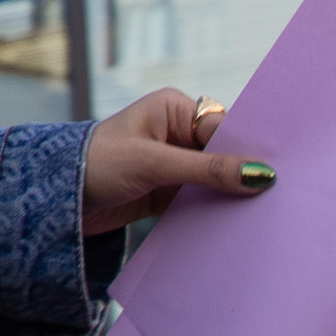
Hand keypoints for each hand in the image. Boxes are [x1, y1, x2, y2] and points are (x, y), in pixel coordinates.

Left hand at [82, 88, 274, 231]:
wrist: (57, 200)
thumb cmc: (98, 164)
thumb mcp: (154, 164)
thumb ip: (207, 170)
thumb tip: (260, 174)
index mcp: (174, 109)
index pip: (224, 128)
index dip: (248, 150)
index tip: (278, 174)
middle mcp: (176, 132)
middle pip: (224, 154)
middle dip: (242, 175)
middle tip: (279, 198)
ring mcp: (173, 163)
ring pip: (215, 180)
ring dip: (229, 197)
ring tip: (262, 216)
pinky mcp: (167, 191)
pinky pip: (200, 200)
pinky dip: (213, 211)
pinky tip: (233, 226)